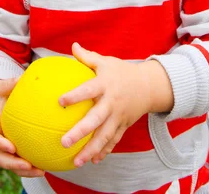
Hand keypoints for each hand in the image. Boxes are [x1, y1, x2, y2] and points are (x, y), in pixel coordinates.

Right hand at [0, 78, 44, 177]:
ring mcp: (0, 148)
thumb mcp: (2, 86)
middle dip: (11, 164)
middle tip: (26, 165)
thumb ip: (10, 83)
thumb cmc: (0, 94)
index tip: (11, 147)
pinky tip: (46, 166)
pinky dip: (29, 167)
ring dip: (23, 171)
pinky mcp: (10, 151)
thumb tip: (23, 77)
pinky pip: (18, 161)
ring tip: (40, 171)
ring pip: (8, 164)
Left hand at [59, 43, 172, 166]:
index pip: (89, 89)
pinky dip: (104, 151)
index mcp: (105, 84)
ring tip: (76, 162)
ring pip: (105, 136)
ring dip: (91, 150)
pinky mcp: (124, 126)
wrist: (148, 85)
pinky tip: (92, 161)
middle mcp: (112, 102)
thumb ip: (87, 57)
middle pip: (96, 119)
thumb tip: (72, 46)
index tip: (60, 101)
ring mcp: (119, 116)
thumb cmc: (121, 71)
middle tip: (64, 142)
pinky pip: (114, 141)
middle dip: (80, 132)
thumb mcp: (106, 61)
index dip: (75, 95)